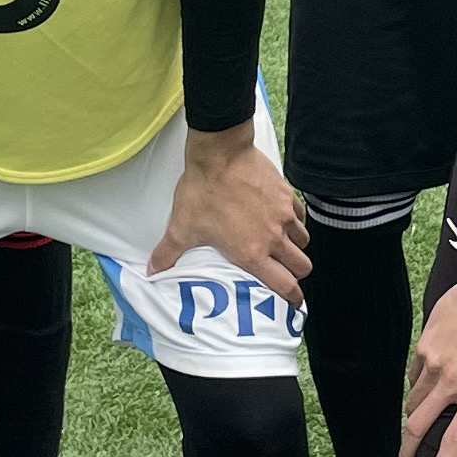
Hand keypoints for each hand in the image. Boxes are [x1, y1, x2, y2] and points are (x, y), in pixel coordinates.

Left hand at [148, 121, 312, 303]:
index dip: (293, 297)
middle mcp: (273, 237)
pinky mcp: (286, 195)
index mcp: (252, 253)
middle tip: (286, 271)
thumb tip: (152, 271)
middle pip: (302, 265)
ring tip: (283, 244)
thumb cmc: (202, 192)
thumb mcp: (182, 228)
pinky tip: (282, 217)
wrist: (220, 154)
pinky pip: (299, 215)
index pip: (284, 285)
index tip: (294, 302)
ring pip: (303, 240)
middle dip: (297, 273)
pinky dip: (295, 221)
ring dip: (296, 246)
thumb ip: (168, 254)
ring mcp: (283, 215)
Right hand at [402, 286, 456, 456]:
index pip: (454, 442)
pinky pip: (415, 376)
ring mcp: (434, 362)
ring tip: (415, 435)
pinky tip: (425, 394)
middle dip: (407, 456)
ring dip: (414, 422)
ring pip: (413, 401)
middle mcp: (452, 381)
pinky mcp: (425, 345)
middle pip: (416, 428)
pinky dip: (418, 389)